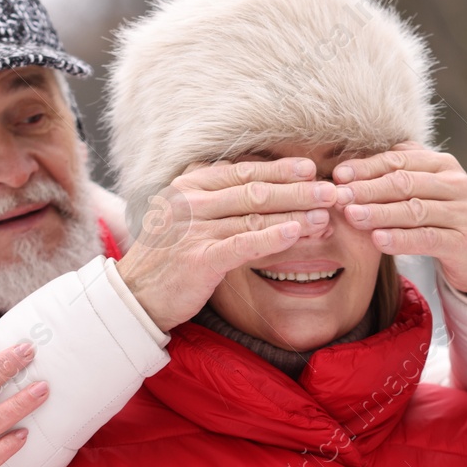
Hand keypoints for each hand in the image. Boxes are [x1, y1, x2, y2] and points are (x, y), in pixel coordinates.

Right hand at [116, 158, 337, 331]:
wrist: (135, 297)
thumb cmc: (168, 259)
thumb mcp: (187, 219)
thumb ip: (219, 201)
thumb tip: (263, 188)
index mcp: (189, 185)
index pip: (243, 171)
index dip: (280, 169)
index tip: (311, 169)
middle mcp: (190, 202)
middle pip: (254, 190)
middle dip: (298, 189)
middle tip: (332, 190)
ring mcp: (193, 229)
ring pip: (254, 215)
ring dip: (295, 213)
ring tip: (326, 216)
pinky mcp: (198, 259)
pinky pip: (243, 243)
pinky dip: (272, 237)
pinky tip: (297, 234)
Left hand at [333, 141, 466, 301]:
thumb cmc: (448, 219)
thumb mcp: (430, 190)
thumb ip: (402, 174)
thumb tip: (354, 167)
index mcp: (443, 164)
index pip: (400, 159)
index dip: (367, 167)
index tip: (338, 175)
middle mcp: (455, 184)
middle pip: (405, 182)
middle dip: (368, 188)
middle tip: (338, 195)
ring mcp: (462, 213)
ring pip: (414, 209)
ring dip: (380, 212)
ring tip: (352, 216)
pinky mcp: (463, 242)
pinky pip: (427, 238)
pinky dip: (401, 239)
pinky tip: (378, 240)